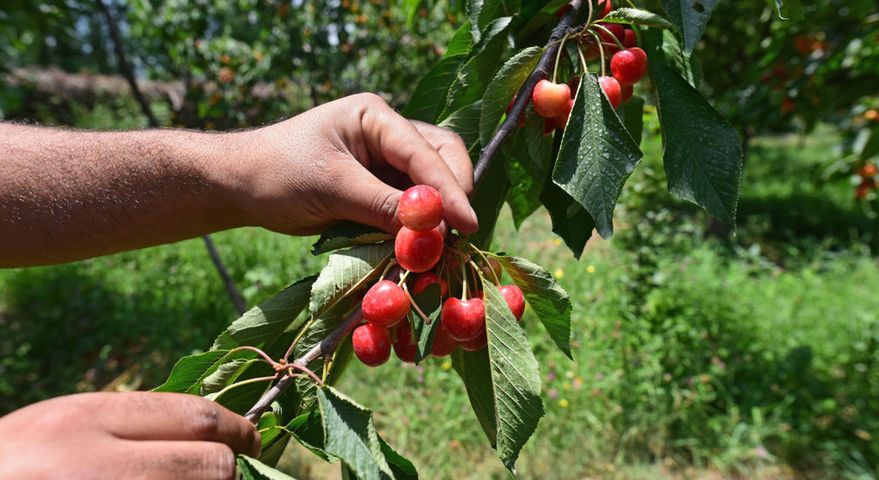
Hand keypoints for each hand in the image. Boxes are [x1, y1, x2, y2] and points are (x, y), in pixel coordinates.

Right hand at [0, 392, 259, 479]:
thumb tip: (208, 431)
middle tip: (226, 473)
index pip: (195, 416)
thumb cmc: (12, 465)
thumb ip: (124, 428)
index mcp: (81, 422)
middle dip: (227, 471)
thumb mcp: (56, 432)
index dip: (237, 427)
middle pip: (212, 464)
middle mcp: (96, 466)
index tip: (252, 436)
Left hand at [225, 93, 477, 234]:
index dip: (448, 189)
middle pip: (442, 159)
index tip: (466, 224)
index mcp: (375, 116)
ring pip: (432, 184)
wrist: (242, 185)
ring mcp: (387, 161)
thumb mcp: (331, 188)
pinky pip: (412, 205)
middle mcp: (388, 133)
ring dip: (438, 214)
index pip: (425, 152)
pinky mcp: (381, 188)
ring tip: (438, 247)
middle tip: (455, 237)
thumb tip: (432, 228)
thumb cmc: (277, 174)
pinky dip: (420, 226)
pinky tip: (421, 247)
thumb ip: (383, 205)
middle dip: (451, 196)